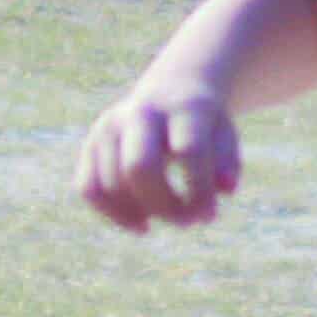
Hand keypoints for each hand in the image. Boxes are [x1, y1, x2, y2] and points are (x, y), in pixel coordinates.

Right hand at [81, 85, 241, 232]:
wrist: (171, 92)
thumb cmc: (203, 125)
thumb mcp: (225, 137)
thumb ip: (228, 163)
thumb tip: (225, 190)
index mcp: (181, 107)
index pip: (188, 151)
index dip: (199, 190)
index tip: (209, 215)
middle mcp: (140, 113)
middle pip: (139, 166)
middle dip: (163, 205)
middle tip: (187, 222)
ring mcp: (110, 127)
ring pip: (111, 183)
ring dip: (142, 213)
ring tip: (170, 218)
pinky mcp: (92, 145)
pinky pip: (88, 188)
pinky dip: (112, 214)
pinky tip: (142, 225)